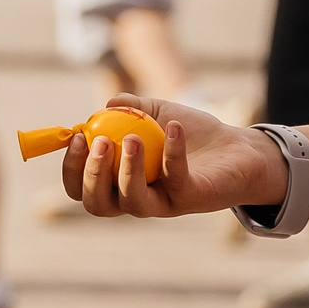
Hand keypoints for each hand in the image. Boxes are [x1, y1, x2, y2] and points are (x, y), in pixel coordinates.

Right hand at [60, 94, 288, 219]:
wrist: (236, 148)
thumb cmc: (190, 133)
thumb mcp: (156, 113)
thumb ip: (131, 108)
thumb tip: (108, 103)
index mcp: (119, 182)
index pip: (81, 187)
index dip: (72, 169)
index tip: (77, 137)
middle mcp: (136, 198)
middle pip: (98, 204)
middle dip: (92, 175)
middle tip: (100, 142)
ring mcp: (164, 202)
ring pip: (133, 202)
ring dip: (127, 170)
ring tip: (132, 138)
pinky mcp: (191, 197)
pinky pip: (176, 178)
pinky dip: (173, 152)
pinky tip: (174, 126)